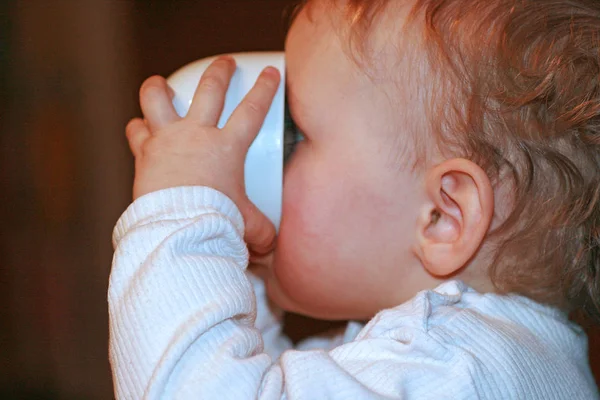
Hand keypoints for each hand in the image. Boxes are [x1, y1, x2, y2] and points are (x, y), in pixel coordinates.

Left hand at [125, 56, 280, 254]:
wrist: (176, 229)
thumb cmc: (213, 222)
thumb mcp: (246, 223)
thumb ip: (260, 229)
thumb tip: (269, 245)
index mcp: (226, 148)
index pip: (252, 110)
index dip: (264, 88)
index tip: (269, 73)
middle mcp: (196, 135)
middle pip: (210, 89)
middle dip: (220, 71)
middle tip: (224, 63)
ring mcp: (167, 140)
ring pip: (158, 98)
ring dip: (159, 87)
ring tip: (161, 83)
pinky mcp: (144, 153)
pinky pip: (136, 131)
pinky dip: (137, 128)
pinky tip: (139, 127)